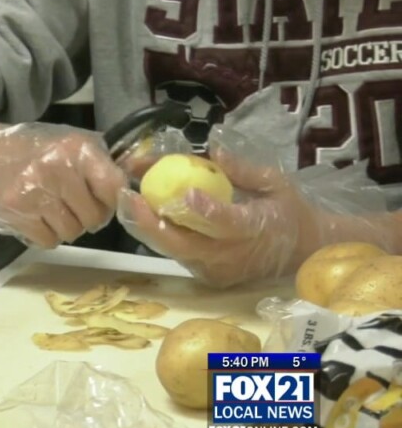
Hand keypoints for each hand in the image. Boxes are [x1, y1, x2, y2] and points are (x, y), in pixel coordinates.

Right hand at [0, 122, 127, 247]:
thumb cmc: (32, 154)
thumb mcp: (69, 147)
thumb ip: (99, 167)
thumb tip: (129, 196)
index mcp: (76, 149)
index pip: (113, 187)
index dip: (112, 203)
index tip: (103, 203)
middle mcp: (56, 168)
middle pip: (93, 218)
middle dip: (85, 218)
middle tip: (69, 207)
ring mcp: (33, 191)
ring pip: (71, 233)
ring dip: (64, 228)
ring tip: (49, 210)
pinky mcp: (14, 211)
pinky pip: (47, 241)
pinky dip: (44, 235)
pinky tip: (33, 217)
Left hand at [116, 125, 389, 287]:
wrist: (302, 253)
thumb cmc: (288, 212)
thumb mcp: (276, 184)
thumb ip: (243, 170)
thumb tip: (214, 150)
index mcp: (256, 229)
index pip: (227, 222)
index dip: (205, 209)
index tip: (184, 192)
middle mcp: (232, 255)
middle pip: (184, 243)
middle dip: (150, 221)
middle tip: (127, 195)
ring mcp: (217, 270)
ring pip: (173, 250)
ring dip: (146, 226)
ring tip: (126, 200)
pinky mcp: (207, 277)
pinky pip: (177, 254)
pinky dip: (159, 234)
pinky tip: (143, 213)